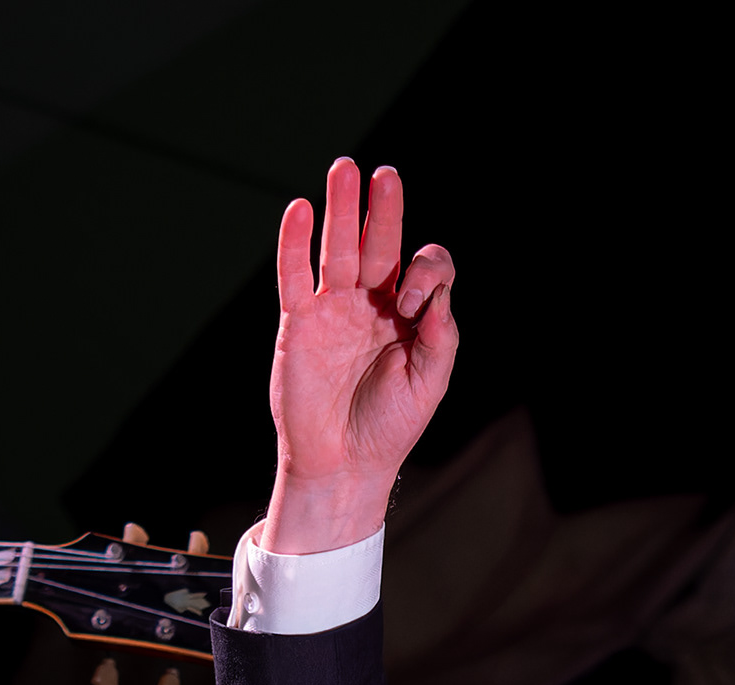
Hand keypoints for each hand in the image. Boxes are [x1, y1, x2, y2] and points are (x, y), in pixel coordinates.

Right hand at [261, 158, 457, 554]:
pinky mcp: (299, 324)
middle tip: (386, 176)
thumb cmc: (389, 428)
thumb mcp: (429, 385)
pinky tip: (299, 210)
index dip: (423, 273)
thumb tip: (435, 293)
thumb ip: (440, 338)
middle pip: (381, 243)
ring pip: (338, 248)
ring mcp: (333, 310)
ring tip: (344, 169)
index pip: (423, 268)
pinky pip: (295, 276)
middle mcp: (372, 304)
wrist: (344, 465)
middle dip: (384, 210)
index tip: (410, 305)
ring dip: (341, 209)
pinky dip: (294, 244)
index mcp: (409, 316)